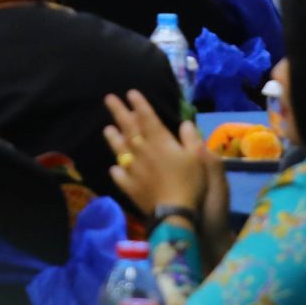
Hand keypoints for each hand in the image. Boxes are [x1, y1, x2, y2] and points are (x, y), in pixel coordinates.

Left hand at [104, 88, 210, 215]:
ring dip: (113, 137)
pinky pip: (119, 175)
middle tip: (108, 98)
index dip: (139, 104)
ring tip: (107, 128)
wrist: (174, 212)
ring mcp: (133, 169)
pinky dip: (116, 169)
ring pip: (120, 149)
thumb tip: (184, 123)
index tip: (130, 92)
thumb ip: (191, 138)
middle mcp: (142, 151)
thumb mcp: (198, 157)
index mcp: (159, 141)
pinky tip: (114, 167)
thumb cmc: (189, 182)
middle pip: (129, 128)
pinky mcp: (129, 186)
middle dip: (119, 111)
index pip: (147, 118)